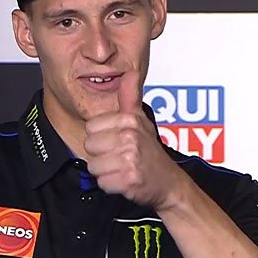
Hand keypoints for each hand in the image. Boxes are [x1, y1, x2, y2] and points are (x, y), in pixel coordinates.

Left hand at [84, 72, 184, 208]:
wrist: (169, 182)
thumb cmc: (150, 151)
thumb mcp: (141, 120)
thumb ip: (130, 97)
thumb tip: (130, 72)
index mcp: (129, 120)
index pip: (91, 128)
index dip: (101, 137)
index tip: (117, 141)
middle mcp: (130, 137)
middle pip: (89, 146)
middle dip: (102, 155)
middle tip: (120, 156)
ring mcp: (130, 159)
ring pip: (93, 166)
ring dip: (106, 171)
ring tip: (122, 168)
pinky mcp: (128, 180)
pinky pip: (103, 183)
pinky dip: (112, 185)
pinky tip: (124, 180)